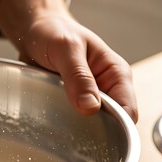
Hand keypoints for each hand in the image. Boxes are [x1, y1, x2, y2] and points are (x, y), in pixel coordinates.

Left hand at [0, 0, 137, 121]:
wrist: (34, 32)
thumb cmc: (54, 33)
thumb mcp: (66, 49)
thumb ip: (78, 76)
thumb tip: (91, 107)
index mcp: (115, 73)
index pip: (127, 111)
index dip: (115, 126)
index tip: (92, 129)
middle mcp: (106, 88)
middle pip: (110, 123)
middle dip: (92, 128)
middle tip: (69, 124)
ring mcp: (88, 97)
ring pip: (89, 124)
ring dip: (73, 125)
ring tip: (56, 117)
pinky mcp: (71, 102)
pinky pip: (70, 120)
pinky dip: (61, 121)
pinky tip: (50, 117)